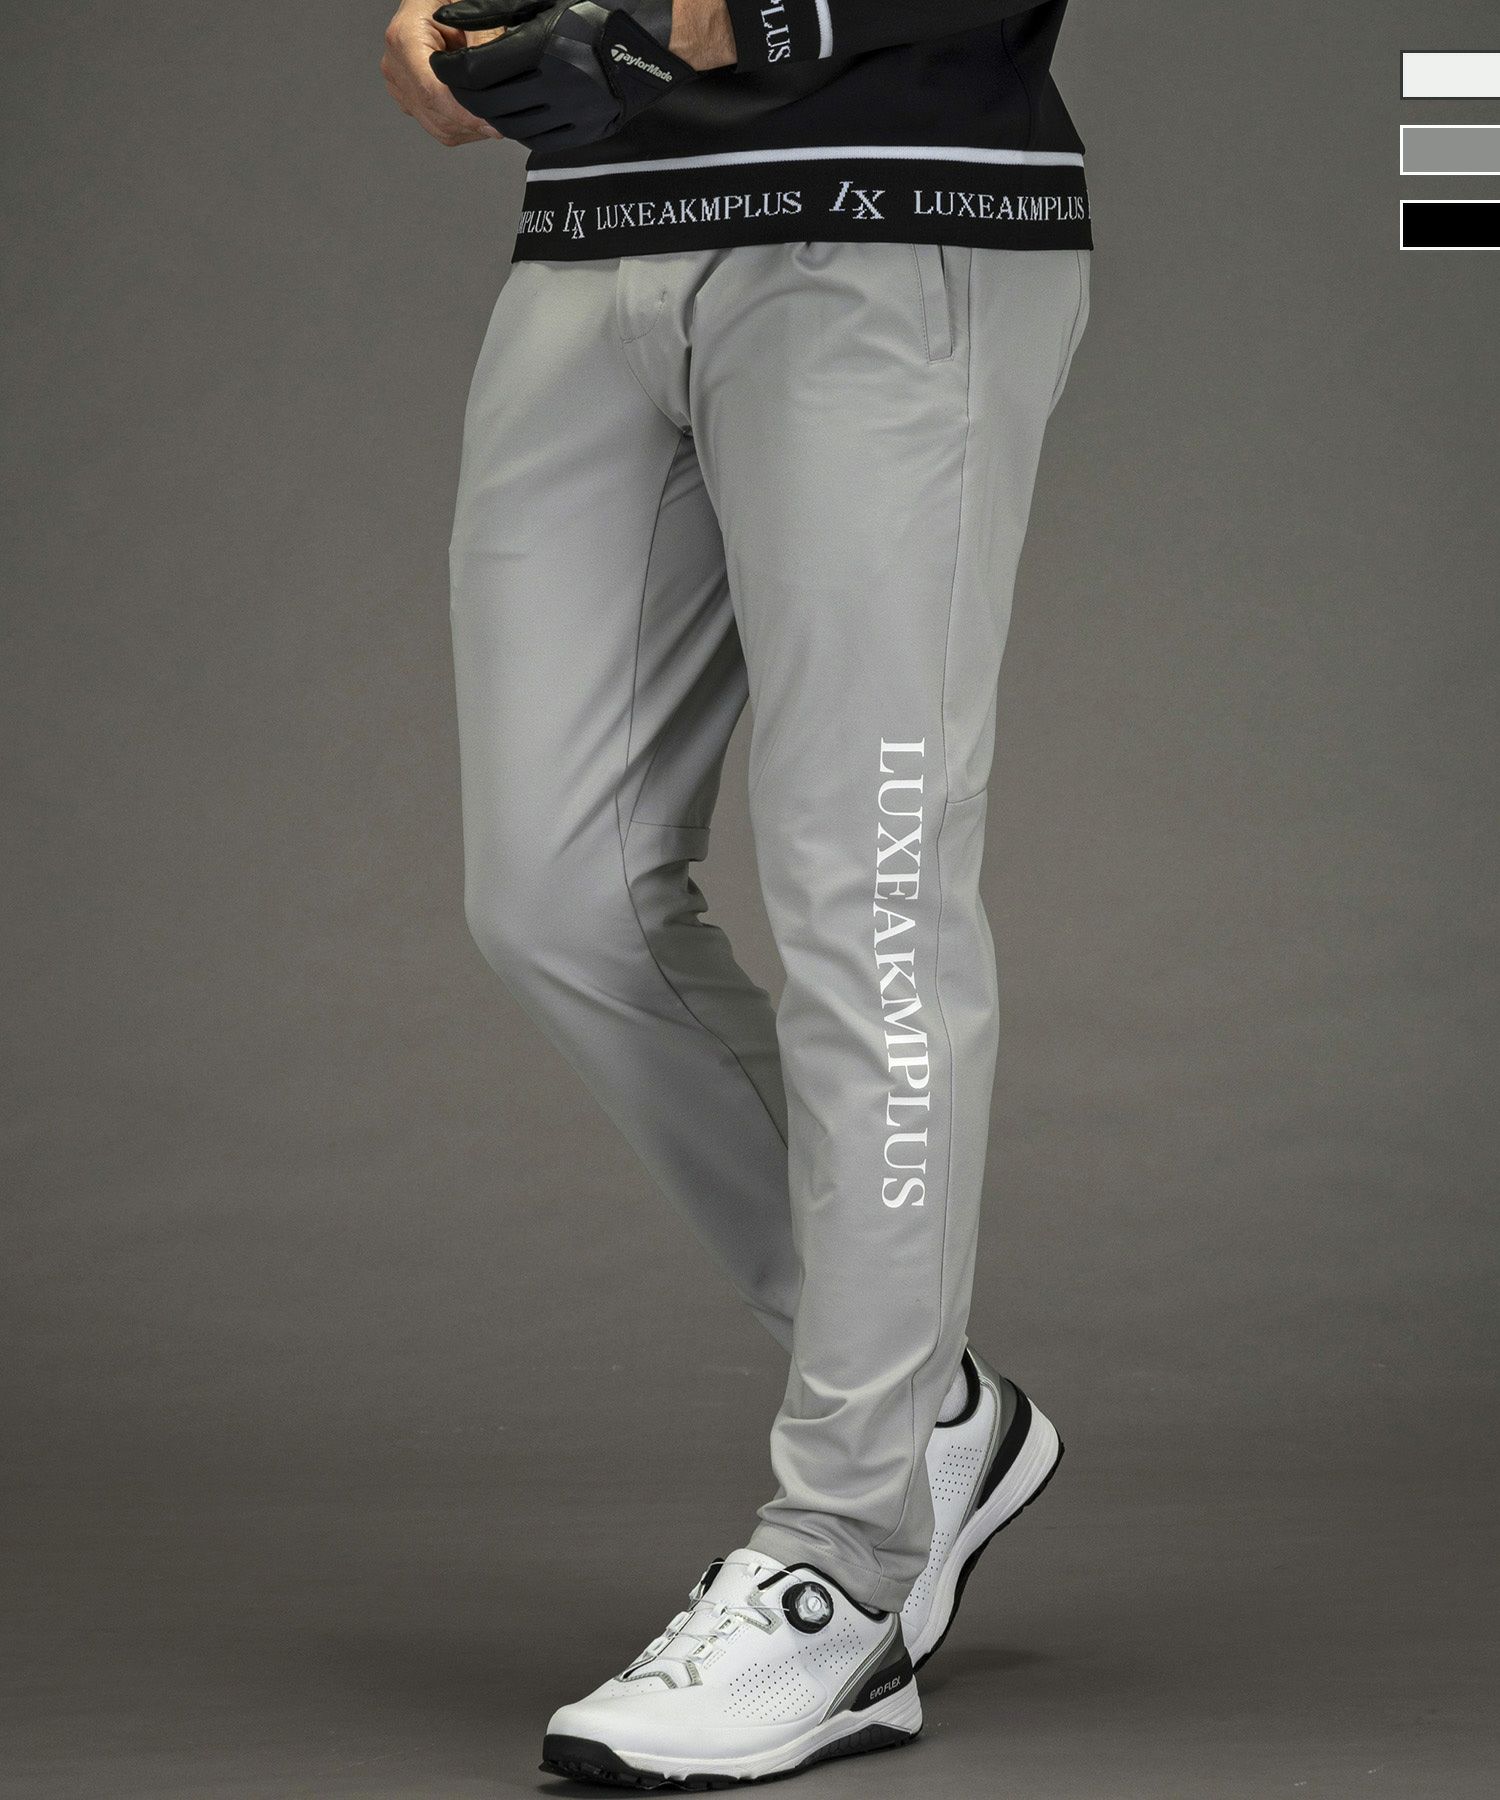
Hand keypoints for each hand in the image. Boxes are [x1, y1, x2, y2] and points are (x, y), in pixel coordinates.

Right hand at [381, 3, 504, 146]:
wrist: (440, 1)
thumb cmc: (451, 1)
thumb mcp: (471, 8)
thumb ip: (484, 42)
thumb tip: (496, 80)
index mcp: (404, 38)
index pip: (433, 92)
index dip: (466, 114)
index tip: (493, 124)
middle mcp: (396, 64)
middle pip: (435, 114)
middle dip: (472, 121)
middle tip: (501, 118)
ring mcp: (399, 83)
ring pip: (438, 126)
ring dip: (468, 125)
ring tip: (488, 106)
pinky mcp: (408, 97)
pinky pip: (437, 125)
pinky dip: (461, 125)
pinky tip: (475, 108)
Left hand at [430, 1, 700, 152]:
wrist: (663, 35)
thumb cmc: (610, 2)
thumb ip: (494, 6)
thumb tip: (449, 14)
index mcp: (546, 46)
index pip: (476, 72)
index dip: (449, 69)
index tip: (441, 61)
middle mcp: (559, 86)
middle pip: (487, 104)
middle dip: (461, 95)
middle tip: (452, 81)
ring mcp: (575, 114)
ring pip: (509, 126)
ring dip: (486, 113)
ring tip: (479, 95)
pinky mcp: (586, 129)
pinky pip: (538, 138)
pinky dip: (515, 126)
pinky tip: (511, 110)